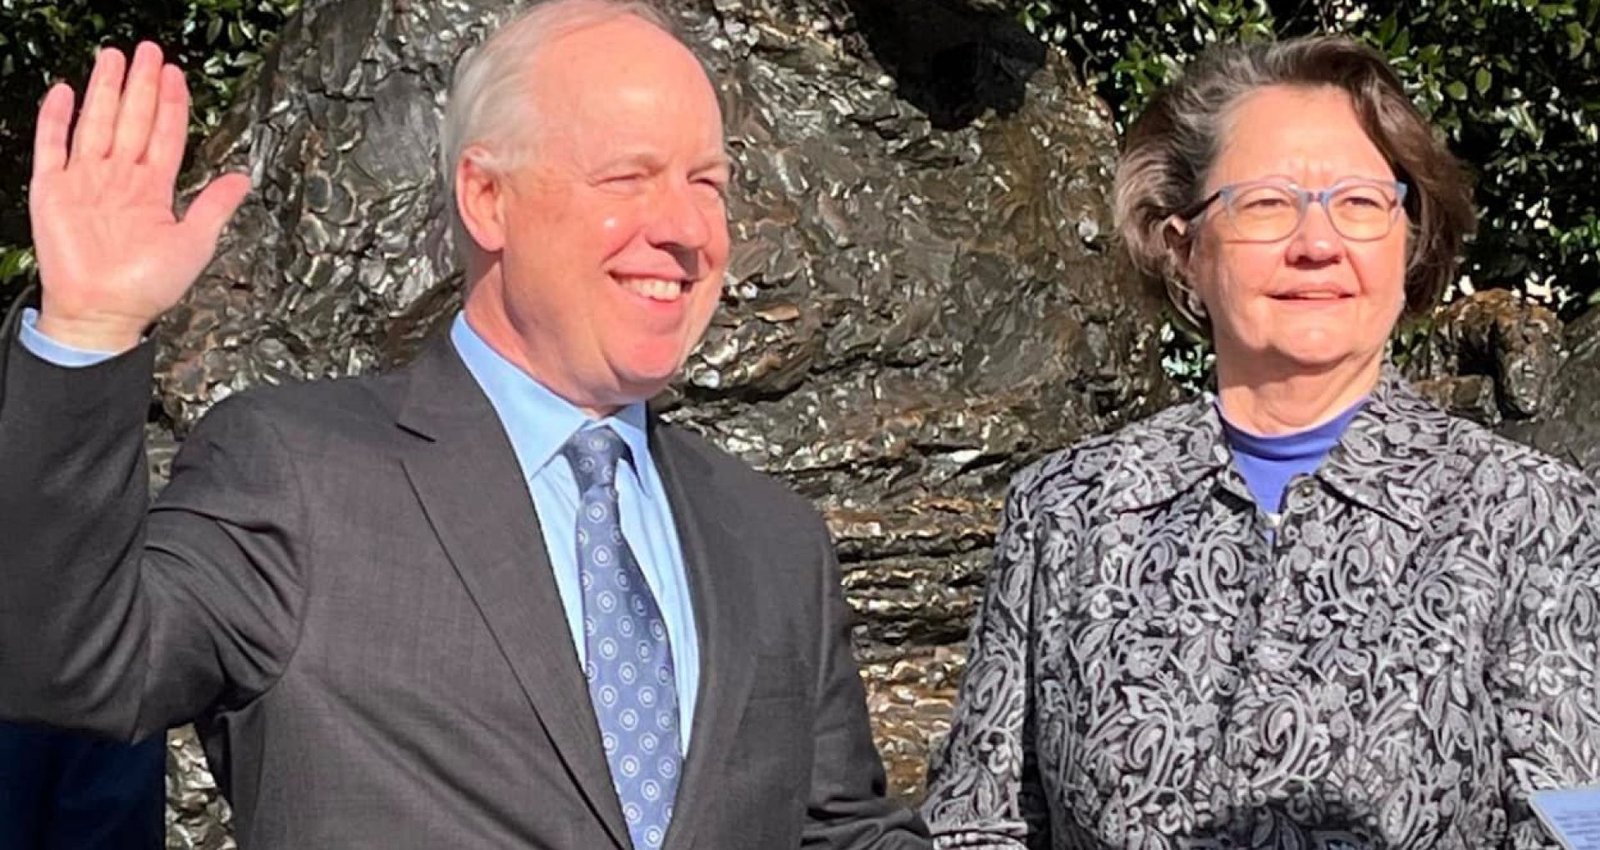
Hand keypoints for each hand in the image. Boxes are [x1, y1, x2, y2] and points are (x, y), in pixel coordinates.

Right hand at [28, 42, 250, 351]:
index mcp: (153, 190)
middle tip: (149, 50)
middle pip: (132, 119)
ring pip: (96, 123)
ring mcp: (86, 181)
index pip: (164, 135)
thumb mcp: (195, 243)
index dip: (170, 104)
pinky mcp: (53, 190)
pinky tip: (64, 92)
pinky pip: (51, 147)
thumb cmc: (147, 287)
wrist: (103, 311)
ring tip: (113, 57)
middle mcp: (119, 179)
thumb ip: (216, 206)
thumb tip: (246, 176)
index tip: (177, 74)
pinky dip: (55, 119)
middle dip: (141, 84)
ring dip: (105, 90)